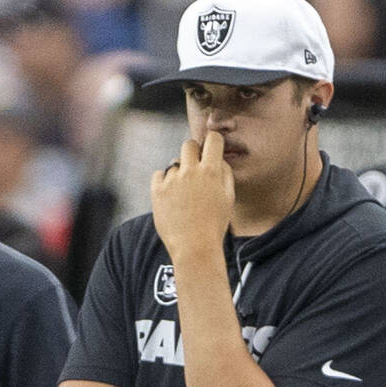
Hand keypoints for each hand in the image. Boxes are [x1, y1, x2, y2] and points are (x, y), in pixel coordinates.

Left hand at [151, 132, 233, 260]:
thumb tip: (218, 159)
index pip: (213, 139)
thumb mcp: (228, 199)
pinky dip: (164, 182)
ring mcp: (172, 180)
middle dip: (193, 152)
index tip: (210, 149)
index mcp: (211, 172)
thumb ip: (225, 174)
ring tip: (184, 195)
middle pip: (189, 144)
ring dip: (179, 173)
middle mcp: (190, 171)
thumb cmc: (214, 225)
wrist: (194, 247)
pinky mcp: (157, 190)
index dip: (212, 142)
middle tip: (195, 168)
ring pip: (174, 164)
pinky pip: (159, 175)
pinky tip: (171, 197)